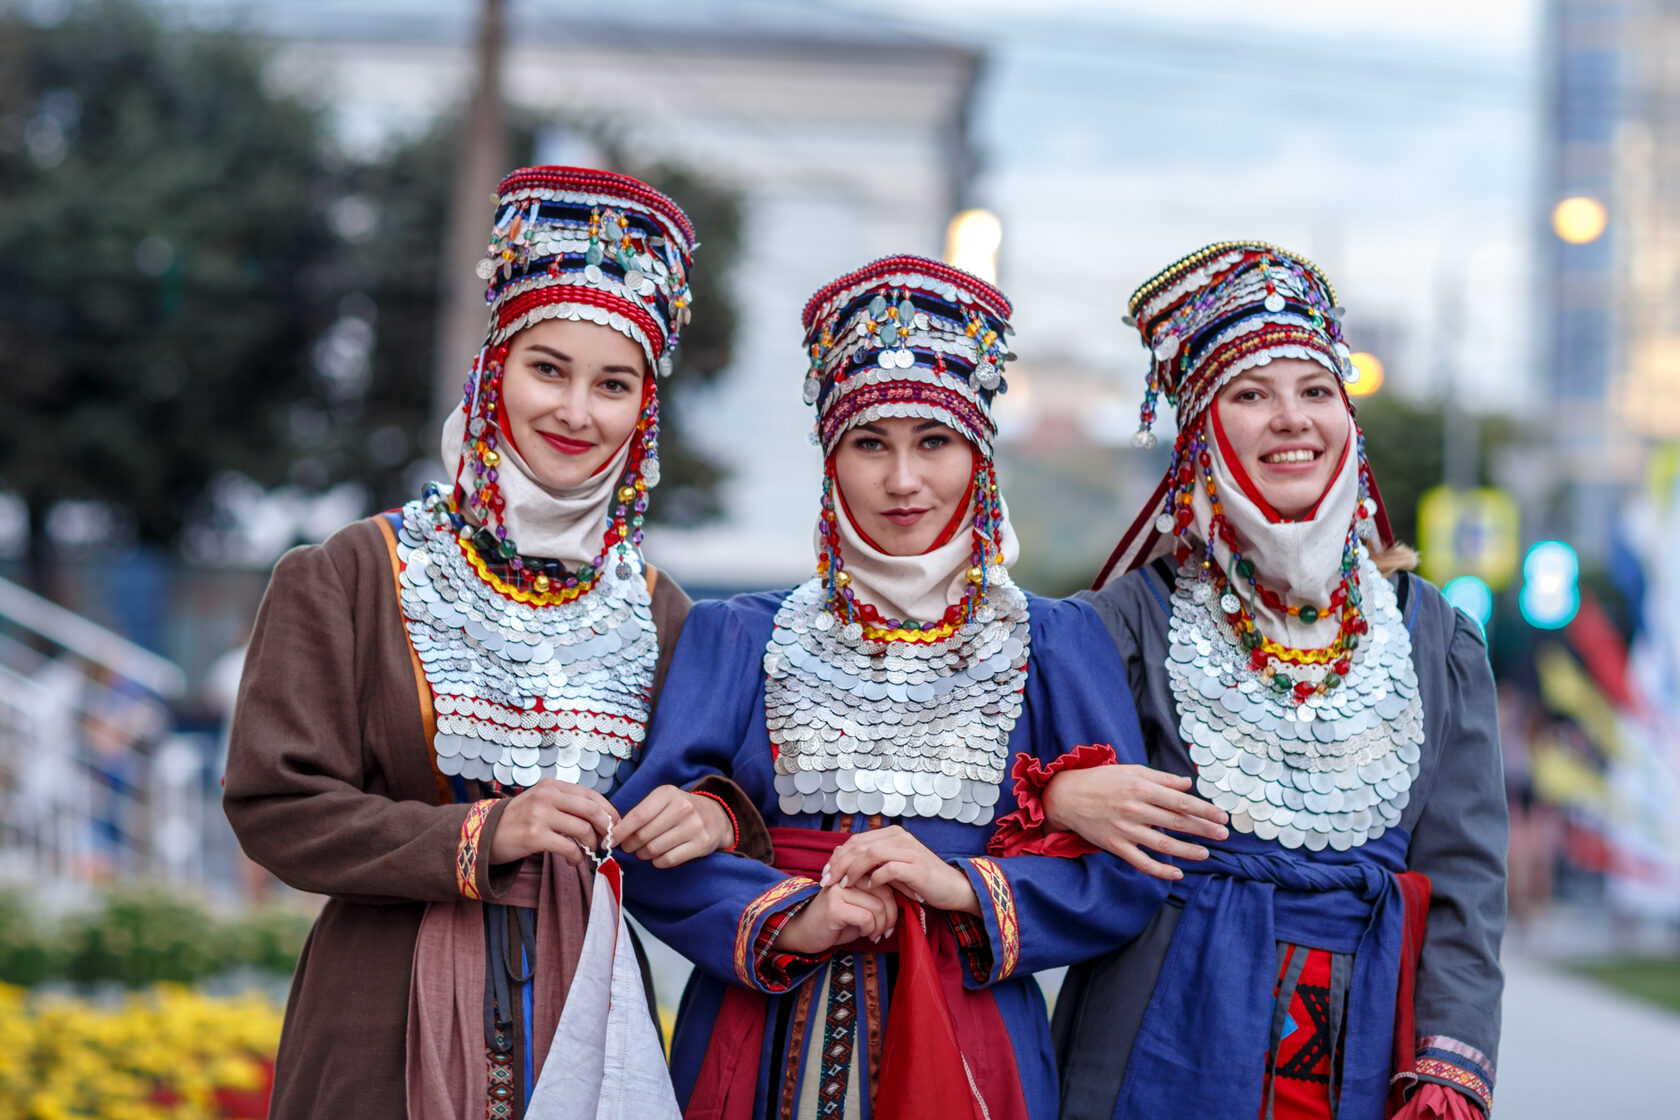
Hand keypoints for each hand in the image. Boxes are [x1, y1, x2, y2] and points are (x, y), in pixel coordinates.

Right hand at [486, 779, 618, 865]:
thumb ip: (566, 803)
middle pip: (592, 810)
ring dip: (591, 845)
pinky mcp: (534, 836)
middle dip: (606, 828)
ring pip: (583, 830)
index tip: (614, 825)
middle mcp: (547, 796)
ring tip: (587, 853)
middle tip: (606, 841)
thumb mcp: (541, 801)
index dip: (608, 811)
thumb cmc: (519, 820)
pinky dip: (577, 857)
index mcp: (552, 785)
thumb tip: (601, 817)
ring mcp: (540, 815)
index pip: (591, 794)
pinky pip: (569, 848)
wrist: (484, 834)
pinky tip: (573, 861)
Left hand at [616, 785, 734, 867]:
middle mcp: (683, 808)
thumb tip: (613, 834)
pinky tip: (657, 857)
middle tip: (628, 847)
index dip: (620, 831)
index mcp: (668, 794)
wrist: (715, 816)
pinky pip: (669, 860)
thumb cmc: (679, 809)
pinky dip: (657, 862)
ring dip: (642, 854)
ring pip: (654, 849)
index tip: (609, 840)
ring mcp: (694, 827)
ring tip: (642, 852)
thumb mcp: (662, 801)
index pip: (638, 816)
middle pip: (644, 835)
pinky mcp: (701, 844)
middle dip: (630, 845)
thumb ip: (640, 813)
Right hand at [774, 881, 897, 954]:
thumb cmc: (836, 921)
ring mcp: (838, 890)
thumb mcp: (859, 905)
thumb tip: (905, 893)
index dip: (895, 900)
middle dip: (891, 915)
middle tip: (888, 930)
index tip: (895, 918)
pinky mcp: (834, 907)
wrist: (804, 932)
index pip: (884, 879)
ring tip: (876, 934)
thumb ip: (877, 897)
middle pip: (884, 891)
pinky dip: (870, 930)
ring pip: (877, 906)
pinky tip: (866, 935)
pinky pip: (866, 918)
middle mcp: (845, 876)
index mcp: (853, 871)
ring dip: (881, 926)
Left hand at [821, 825, 979, 914]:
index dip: (837, 856)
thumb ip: (872, 862)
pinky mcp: (916, 866)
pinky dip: (876, 878)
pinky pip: (889, 868)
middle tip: (826, 881)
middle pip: (859, 845)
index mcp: (892, 834)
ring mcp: (909, 850)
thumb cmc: (920, 881)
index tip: (825, 874)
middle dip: (839, 864)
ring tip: (844, 885)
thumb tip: (841, 860)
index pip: (856, 840)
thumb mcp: (893, 868)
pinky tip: (869, 887)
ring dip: (853, 870)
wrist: (953, 888)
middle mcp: (899, 837)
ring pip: (871, 854)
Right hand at [1042, 763, 1228, 880]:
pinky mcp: (1115, 845)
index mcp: (1141, 788)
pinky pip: (1141, 862)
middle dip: (1203, 830)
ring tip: (1206, 854)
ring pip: (1163, 844)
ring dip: (1187, 851)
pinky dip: (1160, 871)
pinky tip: (1177, 874)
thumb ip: (1161, 778)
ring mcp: (1125, 829)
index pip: (1180, 802)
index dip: (1204, 810)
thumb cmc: (1102, 780)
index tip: (1222, 816)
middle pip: (1176, 822)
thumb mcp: (1132, 770)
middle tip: (1223, 835)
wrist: (1066, 796)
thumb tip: (1188, 784)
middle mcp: (1135, 809)